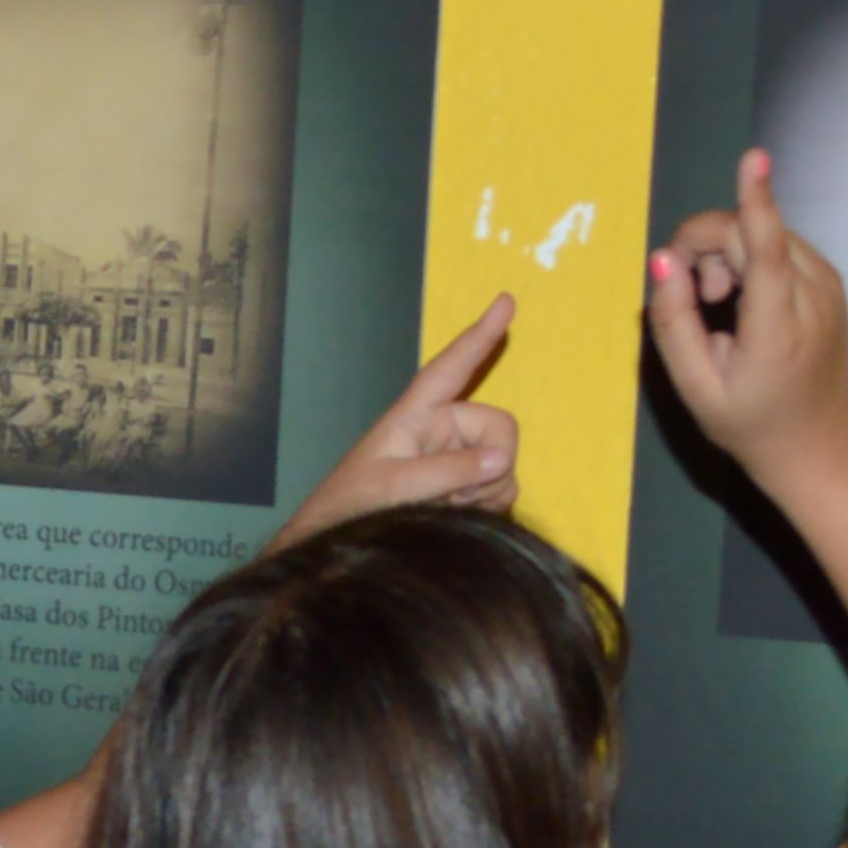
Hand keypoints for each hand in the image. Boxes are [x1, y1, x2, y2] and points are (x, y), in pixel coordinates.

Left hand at [278, 297, 522, 539]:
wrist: (342, 547)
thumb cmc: (354, 507)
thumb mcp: (394, 487)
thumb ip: (446, 471)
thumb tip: (502, 458)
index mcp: (417, 414)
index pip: (450, 369)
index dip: (479, 337)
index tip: (505, 301)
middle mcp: (443, 430)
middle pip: (499, 427)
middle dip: (491, 463)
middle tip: (453, 495)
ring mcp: (458, 459)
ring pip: (504, 463)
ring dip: (485, 491)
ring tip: (444, 508)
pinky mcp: (468, 488)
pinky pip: (502, 488)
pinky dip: (488, 505)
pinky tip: (457, 516)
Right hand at [641, 150, 847, 460]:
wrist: (816, 441)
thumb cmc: (748, 420)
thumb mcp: (695, 385)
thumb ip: (674, 322)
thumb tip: (662, 259)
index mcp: (778, 329)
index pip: (766, 251)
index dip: (754, 202)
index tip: (755, 158)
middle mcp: (814, 297)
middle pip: (748, 233)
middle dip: (705, 249)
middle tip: (697, 297)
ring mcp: (829, 284)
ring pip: (762, 232)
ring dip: (726, 254)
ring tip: (722, 304)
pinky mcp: (830, 278)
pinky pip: (778, 244)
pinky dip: (750, 259)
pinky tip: (745, 299)